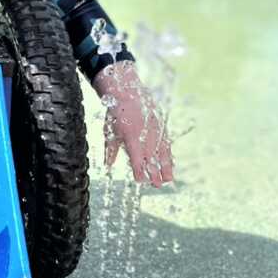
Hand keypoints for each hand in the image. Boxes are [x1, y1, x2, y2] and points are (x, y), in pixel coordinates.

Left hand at [93, 61, 173, 187]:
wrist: (127, 91)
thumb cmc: (116, 114)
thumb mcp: (110, 131)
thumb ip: (111, 150)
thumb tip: (107, 166)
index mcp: (130, 135)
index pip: (136, 157)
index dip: (139, 169)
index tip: (141, 181)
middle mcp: (145, 133)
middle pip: (150, 157)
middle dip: (154, 172)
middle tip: (157, 185)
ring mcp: (155, 129)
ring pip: (161, 151)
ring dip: (165, 167)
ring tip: (168, 180)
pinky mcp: (161, 125)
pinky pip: (166, 143)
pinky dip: (168, 155)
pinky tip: (170, 165)